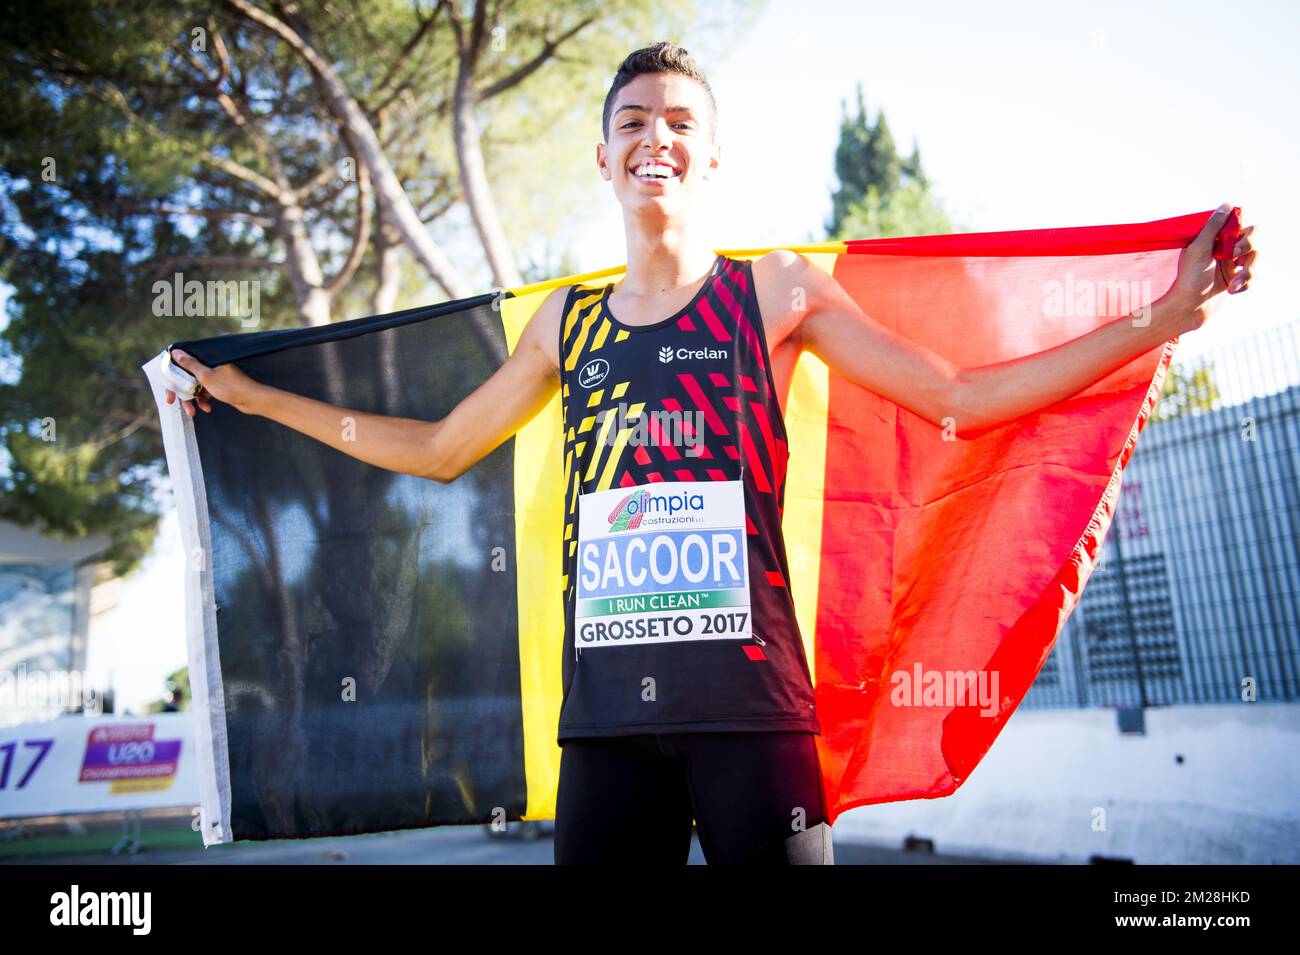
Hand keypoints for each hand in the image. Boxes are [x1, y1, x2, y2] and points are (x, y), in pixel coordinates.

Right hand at [164, 350, 263, 416]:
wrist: (253, 400)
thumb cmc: (231, 386)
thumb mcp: (207, 376)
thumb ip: (190, 365)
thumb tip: (176, 352)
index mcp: (207, 359)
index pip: (183, 363)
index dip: (172, 375)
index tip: (167, 387)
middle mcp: (210, 366)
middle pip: (187, 377)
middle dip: (180, 391)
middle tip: (171, 401)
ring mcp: (214, 376)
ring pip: (195, 387)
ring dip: (192, 399)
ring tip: (192, 412)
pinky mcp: (219, 386)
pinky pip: (205, 393)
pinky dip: (204, 401)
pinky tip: (207, 409)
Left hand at [1162, 203, 1256, 333]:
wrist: (1188, 309)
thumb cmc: (1189, 279)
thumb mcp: (1199, 249)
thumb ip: (1213, 227)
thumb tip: (1227, 205)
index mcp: (1215, 240)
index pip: (1241, 226)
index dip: (1244, 233)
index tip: (1234, 245)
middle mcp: (1225, 250)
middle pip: (1254, 239)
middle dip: (1250, 247)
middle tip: (1235, 257)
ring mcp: (1232, 265)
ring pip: (1257, 259)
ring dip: (1250, 271)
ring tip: (1234, 284)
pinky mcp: (1236, 280)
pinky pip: (1254, 276)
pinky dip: (1247, 283)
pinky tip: (1233, 291)